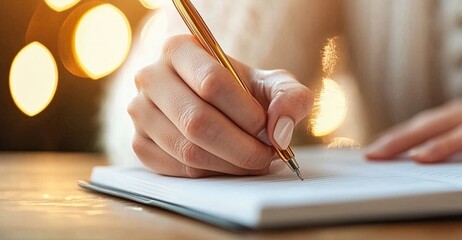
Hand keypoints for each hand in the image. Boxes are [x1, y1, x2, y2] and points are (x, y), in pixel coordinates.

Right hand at [129, 35, 313, 177]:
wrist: (222, 106)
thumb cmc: (248, 92)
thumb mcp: (276, 85)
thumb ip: (290, 99)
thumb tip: (279, 132)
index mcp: (180, 49)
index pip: (212, 82)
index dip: (246, 113)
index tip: (268, 128)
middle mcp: (151, 76)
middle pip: (197, 120)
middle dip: (241, 147)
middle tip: (267, 156)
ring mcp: (139, 112)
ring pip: (187, 150)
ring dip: (230, 164)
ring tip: (255, 161)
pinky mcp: (139, 143)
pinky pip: (178, 169)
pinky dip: (212, 173)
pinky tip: (230, 165)